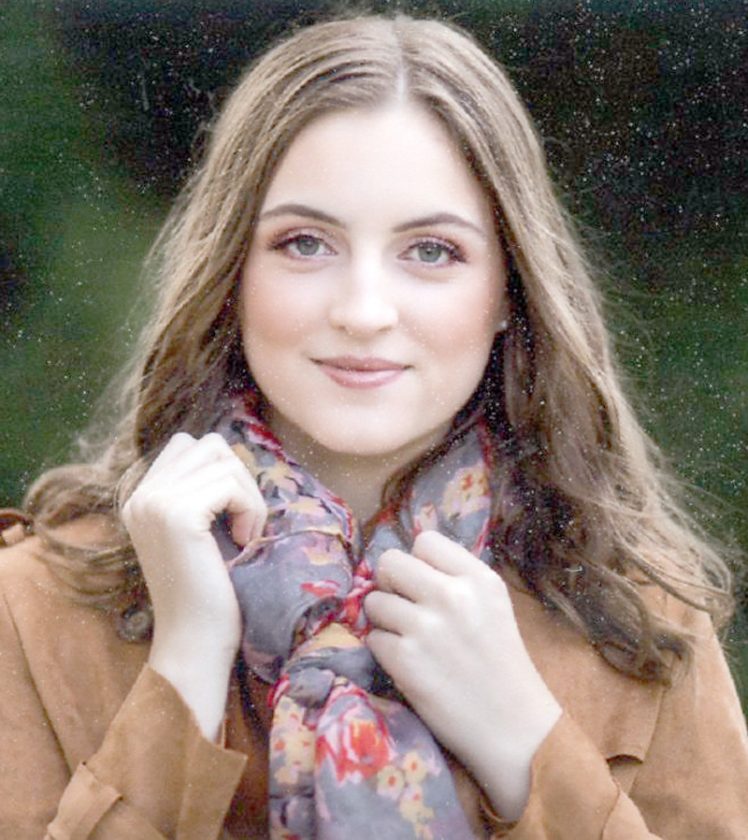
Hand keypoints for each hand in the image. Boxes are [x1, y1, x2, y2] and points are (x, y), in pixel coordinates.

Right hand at [122, 432, 266, 737]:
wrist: (195, 642)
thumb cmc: (209, 590)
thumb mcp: (200, 530)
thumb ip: (201, 490)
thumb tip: (231, 455)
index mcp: (141, 496)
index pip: (190, 444)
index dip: (223, 471)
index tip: (230, 514)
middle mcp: (141, 494)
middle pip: (210, 446)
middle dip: (239, 478)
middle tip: (244, 523)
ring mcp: (155, 503)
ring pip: (224, 461)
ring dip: (248, 495)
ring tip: (245, 534)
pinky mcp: (177, 515)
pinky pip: (231, 484)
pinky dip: (250, 509)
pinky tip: (244, 542)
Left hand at [364, 530, 560, 820]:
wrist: (513, 728)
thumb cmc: (501, 664)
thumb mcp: (492, 604)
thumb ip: (456, 577)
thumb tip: (409, 561)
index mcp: (478, 578)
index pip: (425, 540)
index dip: (417, 562)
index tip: (424, 584)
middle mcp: (451, 595)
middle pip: (389, 562)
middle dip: (391, 584)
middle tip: (405, 607)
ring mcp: (425, 627)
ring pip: (374, 600)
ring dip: (385, 620)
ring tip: (409, 639)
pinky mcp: (404, 660)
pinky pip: (373, 637)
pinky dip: (385, 651)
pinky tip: (408, 665)